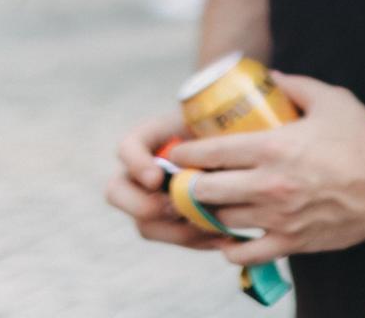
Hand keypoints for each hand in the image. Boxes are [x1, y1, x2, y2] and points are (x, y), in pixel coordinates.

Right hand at [104, 109, 221, 250]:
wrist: (248, 153)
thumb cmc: (234, 129)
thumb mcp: (223, 126)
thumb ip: (209, 141)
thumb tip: (201, 166)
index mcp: (151, 139)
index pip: (126, 148)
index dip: (135, 164)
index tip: (157, 178)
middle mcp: (143, 172)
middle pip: (116, 192)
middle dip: (141, 205)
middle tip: (175, 208)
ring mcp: (153, 199)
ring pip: (145, 224)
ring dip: (174, 230)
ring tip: (209, 227)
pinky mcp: (174, 221)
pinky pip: (173, 236)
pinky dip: (195, 239)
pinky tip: (221, 237)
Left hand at [163, 73, 364, 264]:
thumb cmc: (363, 136)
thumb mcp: (330, 98)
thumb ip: (295, 85)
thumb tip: (270, 78)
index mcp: (273, 148)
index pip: (211, 154)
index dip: (185, 155)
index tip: (177, 154)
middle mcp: (269, 185)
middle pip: (205, 192)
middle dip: (189, 186)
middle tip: (186, 181)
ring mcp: (278, 217)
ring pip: (221, 221)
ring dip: (208, 214)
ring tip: (204, 206)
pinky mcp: (292, 241)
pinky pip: (245, 253)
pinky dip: (230, 248)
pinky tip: (229, 238)